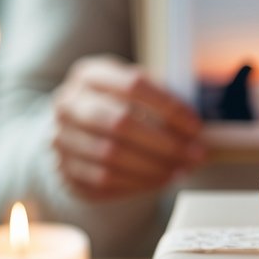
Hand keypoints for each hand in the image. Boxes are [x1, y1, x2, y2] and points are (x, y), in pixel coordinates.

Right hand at [51, 55, 204, 199]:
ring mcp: (61, 138)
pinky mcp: (64, 170)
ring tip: (182, 170)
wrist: (78, 131)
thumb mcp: (135, 91)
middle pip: (119, 123)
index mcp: (89, 74)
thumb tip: (197, 127)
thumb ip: (162, 100)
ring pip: (111, 156)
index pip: (133, 84)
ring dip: (154, 167)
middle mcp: (68, 104)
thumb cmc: (118, 106)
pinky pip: (103, 181)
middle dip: (165, 143)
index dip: (169, 107)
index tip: (196, 127)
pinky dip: (138, 183)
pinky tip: (161, 181)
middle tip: (195, 155)